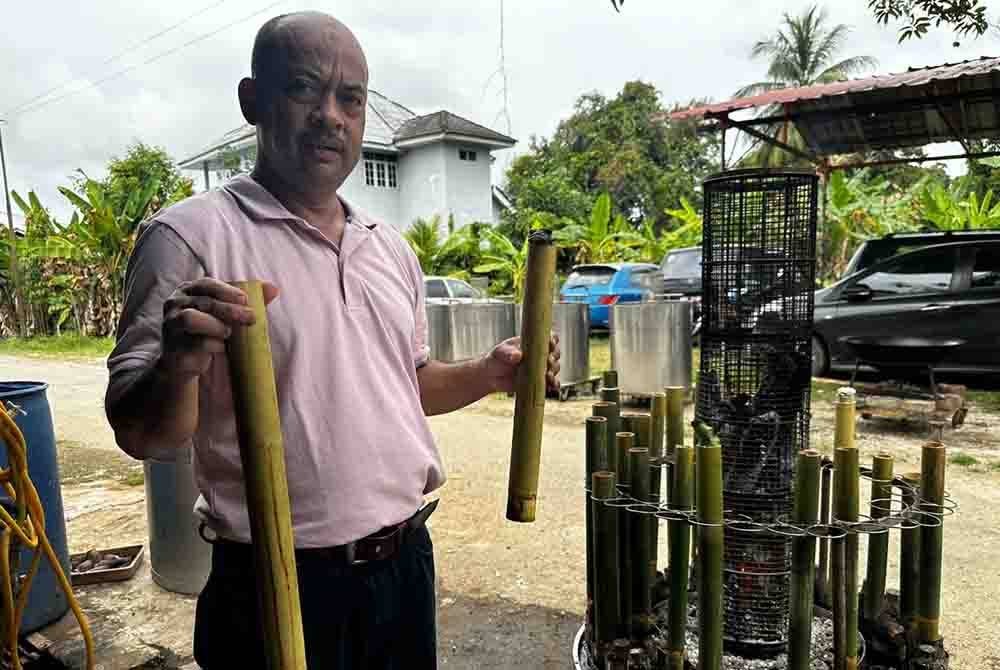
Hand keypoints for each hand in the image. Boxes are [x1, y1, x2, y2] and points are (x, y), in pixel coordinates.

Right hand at [158, 279, 278, 381]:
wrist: (183, 362)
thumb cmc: (207, 331)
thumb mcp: (225, 313)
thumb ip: (246, 301)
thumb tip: (274, 288)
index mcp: (186, 291)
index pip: (205, 284)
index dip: (226, 290)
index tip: (246, 299)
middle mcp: (173, 305)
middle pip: (204, 302)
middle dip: (230, 310)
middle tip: (251, 318)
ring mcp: (170, 327)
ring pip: (191, 319)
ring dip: (216, 326)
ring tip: (228, 333)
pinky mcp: (172, 349)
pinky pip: (194, 345)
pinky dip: (212, 346)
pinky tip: (221, 347)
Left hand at [483, 333, 560, 393]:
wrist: (491, 376)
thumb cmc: (496, 359)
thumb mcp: (500, 352)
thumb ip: (508, 353)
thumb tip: (518, 355)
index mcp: (533, 343)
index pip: (548, 338)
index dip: (553, 340)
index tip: (551, 343)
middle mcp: (540, 355)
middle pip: (555, 353)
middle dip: (554, 357)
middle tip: (548, 361)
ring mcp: (540, 369)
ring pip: (555, 368)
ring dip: (554, 371)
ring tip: (548, 375)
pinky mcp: (539, 381)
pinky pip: (550, 383)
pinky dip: (554, 384)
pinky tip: (552, 386)